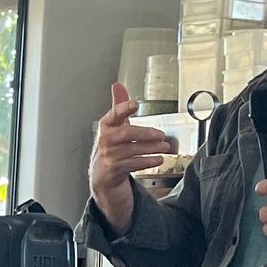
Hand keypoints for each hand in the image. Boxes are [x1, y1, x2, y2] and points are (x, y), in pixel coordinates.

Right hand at [89, 82, 178, 231]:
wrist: (102, 180)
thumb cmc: (111, 151)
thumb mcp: (114, 128)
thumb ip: (118, 107)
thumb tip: (117, 86)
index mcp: (105, 127)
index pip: (113, 115)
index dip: (123, 109)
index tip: (134, 104)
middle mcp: (105, 141)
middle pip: (126, 134)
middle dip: (145, 133)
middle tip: (161, 134)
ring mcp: (108, 157)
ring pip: (132, 150)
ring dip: (151, 148)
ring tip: (165, 147)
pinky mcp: (113, 171)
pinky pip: (133, 164)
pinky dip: (148, 161)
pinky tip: (158, 159)